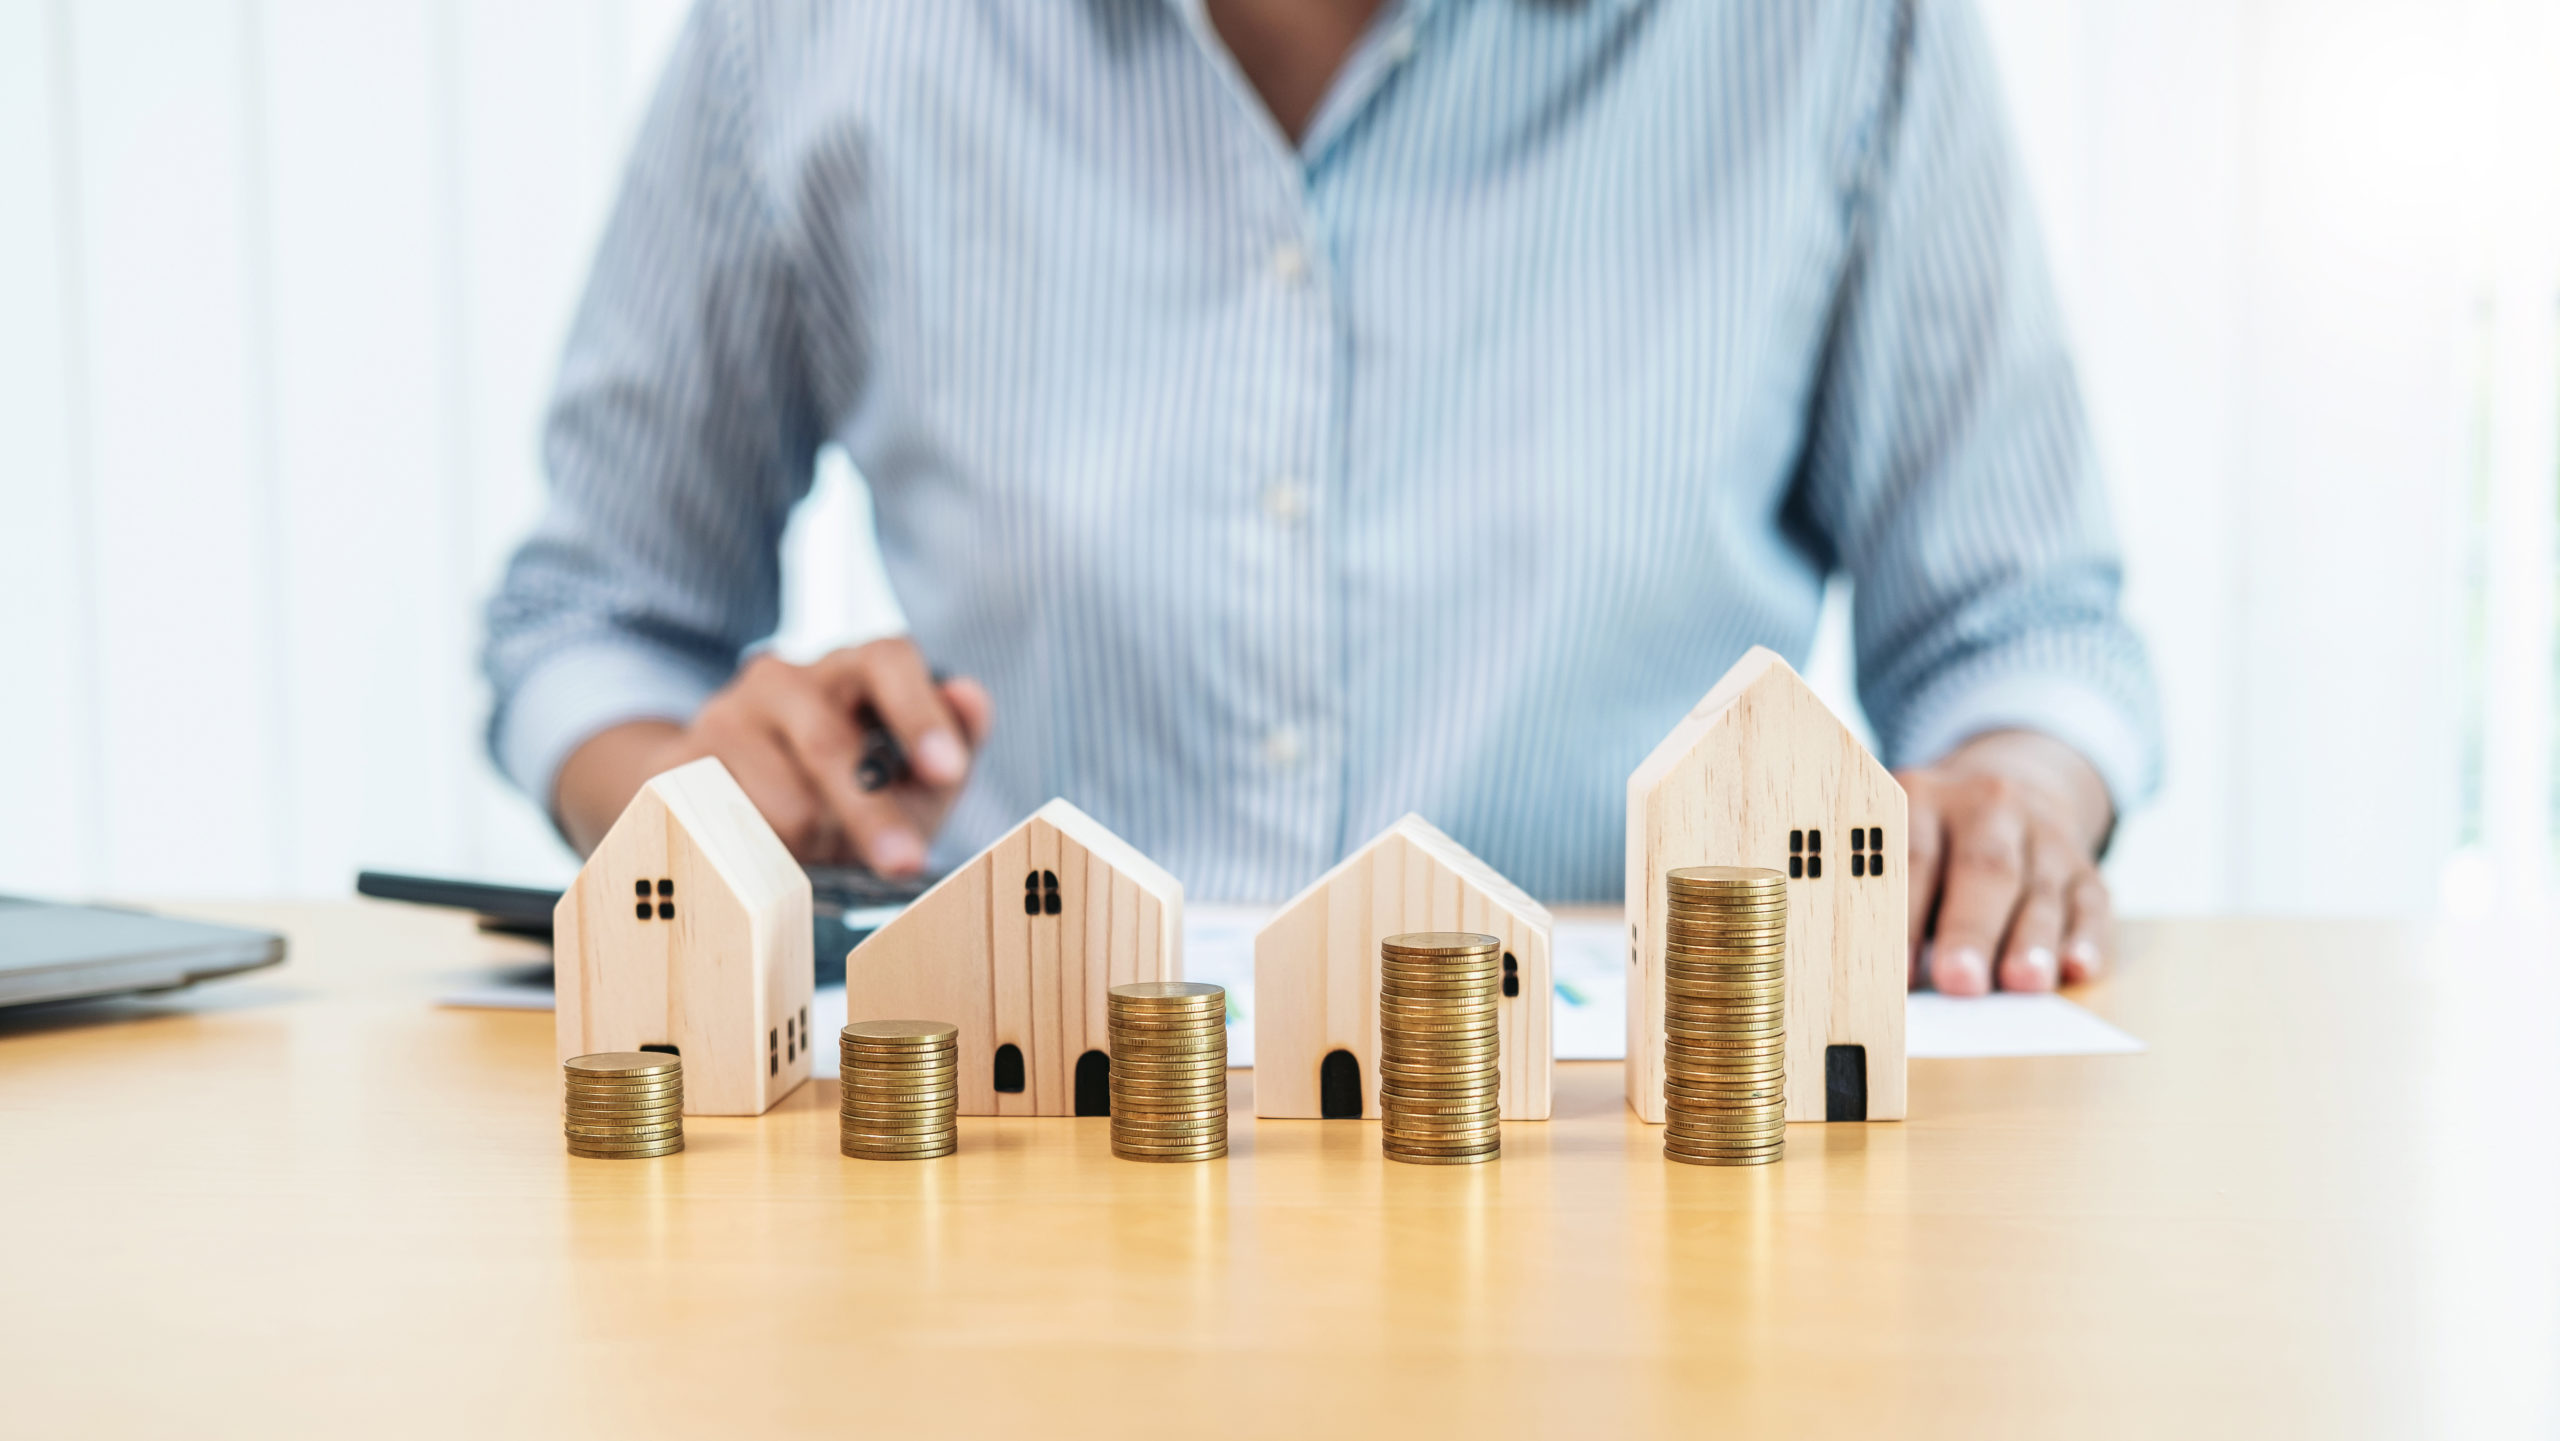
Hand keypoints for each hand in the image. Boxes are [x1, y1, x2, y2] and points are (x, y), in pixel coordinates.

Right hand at [553, 638, 992, 874]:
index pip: (888, 659)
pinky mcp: (678, 764)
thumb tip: (971, 697)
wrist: (729, 801)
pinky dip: (765, 856)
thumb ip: (954, 742)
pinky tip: (773, 854)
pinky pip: (730, 827)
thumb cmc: (846, 785)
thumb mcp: (912, 774)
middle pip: (828, 740)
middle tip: (905, 862)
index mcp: (853, 668)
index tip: (947, 771)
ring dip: (812, 843)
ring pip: (778, 798)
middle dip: (872, 813)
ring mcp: (724, 715)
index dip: (920, 714)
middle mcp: (785, 677)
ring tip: (820, 848)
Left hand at [1895, 729, 2114, 995]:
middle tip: (1961, 980)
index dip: (1906, 918)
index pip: (1915, 858)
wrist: (2006, 797)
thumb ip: (1891, 901)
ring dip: (2032, 941)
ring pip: (2040, 890)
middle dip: (1971, 930)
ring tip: (2022, 983)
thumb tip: (1888, 976)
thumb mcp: (1899, 847)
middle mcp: (1989, 808)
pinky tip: (2077, 968)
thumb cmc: (1931, 849)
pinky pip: (2090, 904)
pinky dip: (2085, 939)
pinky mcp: (2085, 869)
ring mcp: (2045, 836)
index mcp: (1925, 799)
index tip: (1899, 973)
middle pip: (1984, 868)